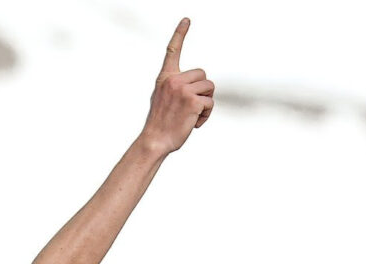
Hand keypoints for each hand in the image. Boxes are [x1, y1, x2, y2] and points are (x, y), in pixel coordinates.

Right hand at [140, 19, 214, 153]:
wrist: (154, 141)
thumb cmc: (160, 123)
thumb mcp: (162, 99)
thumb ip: (175, 87)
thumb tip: (195, 88)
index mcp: (165, 78)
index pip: (172, 51)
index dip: (180, 34)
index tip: (187, 19)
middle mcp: (173, 80)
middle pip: (203, 75)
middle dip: (203, 90)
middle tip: (193, 105)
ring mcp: (183, 90)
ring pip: (210, 87)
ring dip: (206, 102)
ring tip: (193, 114)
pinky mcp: (193, 101)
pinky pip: (210, 103)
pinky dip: (206, 114)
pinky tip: (194, 122)